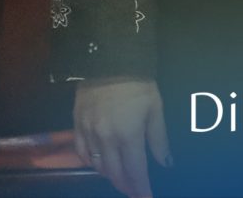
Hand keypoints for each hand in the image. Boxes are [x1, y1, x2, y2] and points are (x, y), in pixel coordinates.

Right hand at [74, 76, 168, 197]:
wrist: (108, 57)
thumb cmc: (138, 82)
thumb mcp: (155, 107)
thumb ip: (159, 138)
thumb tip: (166, 163)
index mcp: (128, 135)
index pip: (136, 172)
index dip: (141, 189)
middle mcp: (106, 139)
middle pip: (115, 174)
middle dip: (126, 186)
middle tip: (135, 191)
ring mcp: (89, 132)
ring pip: (98, 166)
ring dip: (110, 175)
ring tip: (120, 178)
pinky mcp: (77, 123)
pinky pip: (81, 152)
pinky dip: (90, 162)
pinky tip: (99, 164)